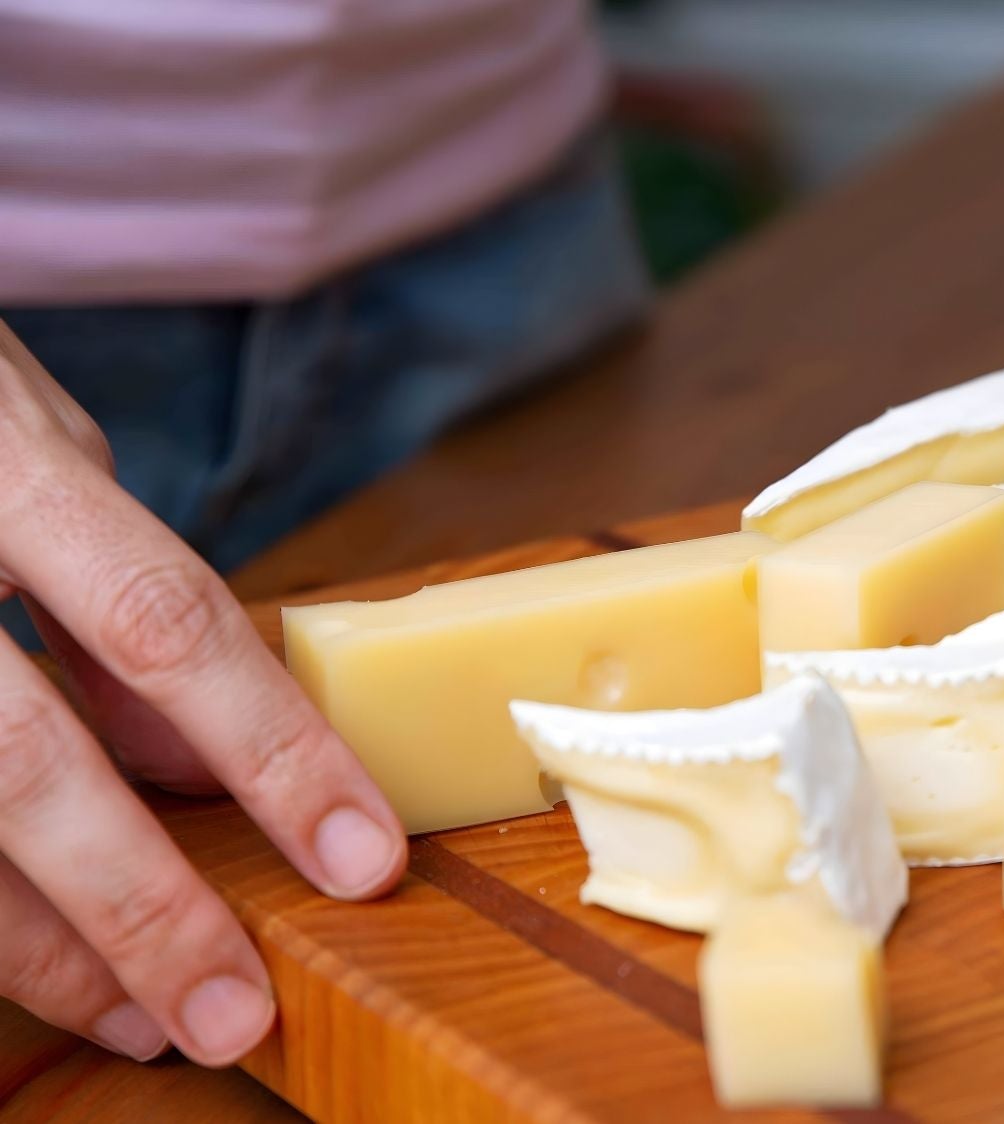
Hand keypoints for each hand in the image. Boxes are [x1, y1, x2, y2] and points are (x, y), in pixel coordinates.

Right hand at [0, 320, 404, 1064]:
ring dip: (43, 949)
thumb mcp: (42, 456)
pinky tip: (45, 970)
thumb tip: (190, 761)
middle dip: (139, 906)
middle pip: (22, 764)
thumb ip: (114, 596)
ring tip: (144, 1021)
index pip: (164, 625)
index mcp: (0, 468)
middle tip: (233, 1011)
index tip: (362, 860)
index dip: (272, 752)